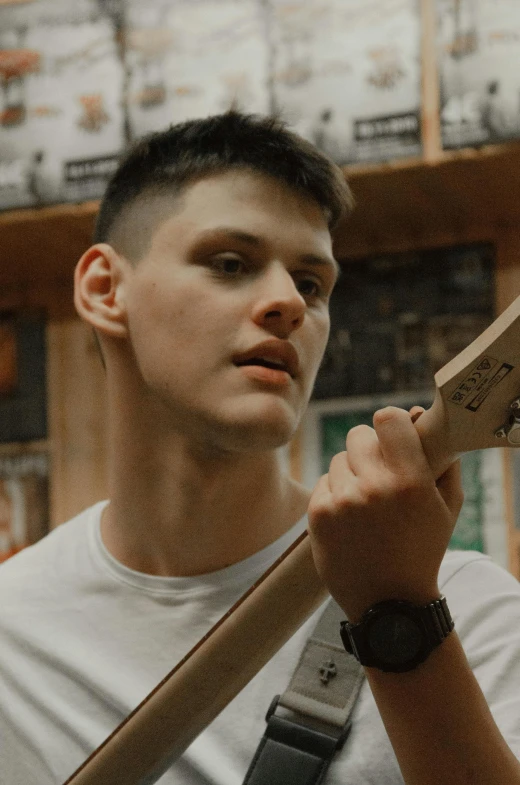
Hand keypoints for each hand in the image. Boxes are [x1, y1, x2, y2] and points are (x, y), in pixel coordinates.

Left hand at [307, 406, 463, 621]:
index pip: (387, 417)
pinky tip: (349, 518)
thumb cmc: (422, 550)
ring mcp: (342, 500)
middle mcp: (374, 487)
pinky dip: (335, 493)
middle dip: (369, 449)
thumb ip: (442, 459)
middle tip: (380, 472)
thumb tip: (418, 415)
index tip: (394, 434)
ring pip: (339, 458)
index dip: (391, 422)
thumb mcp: (447, 507)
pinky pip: (324, 481)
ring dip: (351, 472)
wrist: (389, 604)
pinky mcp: (318, 514)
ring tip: (366, 504)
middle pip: (358, 434)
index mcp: (410, 481)